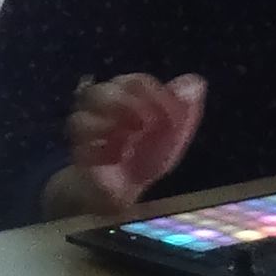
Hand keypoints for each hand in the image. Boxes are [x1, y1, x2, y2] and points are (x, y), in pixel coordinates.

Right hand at [41, 70, 206, 221]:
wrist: (121, 194)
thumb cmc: (145, 161)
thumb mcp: (173, 138)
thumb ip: (184, 110)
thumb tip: (196, 81)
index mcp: (130, 100)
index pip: (136, 82)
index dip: (154, 94)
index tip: (169, 115)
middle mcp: (105, 108)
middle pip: (106, 89)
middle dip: (130, 102)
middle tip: (147, 124)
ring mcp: (89, 127)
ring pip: (87, 104)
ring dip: (113, 116)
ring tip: (131, 135)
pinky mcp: (79, 149)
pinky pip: (80, 133)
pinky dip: (100, 142)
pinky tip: (117, 154)